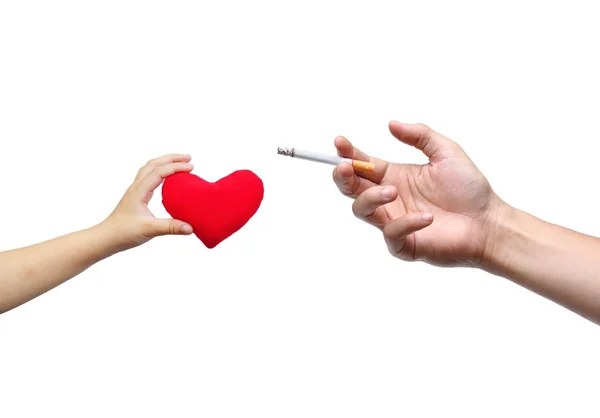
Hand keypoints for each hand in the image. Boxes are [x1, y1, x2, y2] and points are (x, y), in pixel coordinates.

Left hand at [100, 154, 194, 251]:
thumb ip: (171, 227)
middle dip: (172, 158)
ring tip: (179, 163)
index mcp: (139, 190)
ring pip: (150, 168)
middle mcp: (137, 187)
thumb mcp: (150, 230)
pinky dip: (160, 172)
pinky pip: (149, 177)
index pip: (159, 172)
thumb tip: (190, 228)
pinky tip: (167, 179)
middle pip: (154, 164)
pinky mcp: (137, 197)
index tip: (192, 167)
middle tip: (188, 158)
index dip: (176, 167)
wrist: (106, 238)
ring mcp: (136, 191)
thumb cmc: (123, 232)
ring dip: (165, 162)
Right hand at [332, 121, 501, 266]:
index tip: (340, 143)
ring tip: (392, 191)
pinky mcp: (404, 244)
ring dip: (370, 198)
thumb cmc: (470, 189)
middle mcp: (389, 199)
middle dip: (343, 177)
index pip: (363, 164)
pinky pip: (391, 234)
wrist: (489, 222)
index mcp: (395, 176)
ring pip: (362, 210)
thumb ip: (420, 135)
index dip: (348, 154)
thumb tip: (391, 124)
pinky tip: (427, 218)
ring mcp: (394, 221)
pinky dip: (404, 223)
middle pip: (352, 188)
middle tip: (346, 167)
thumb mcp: (446, 152)